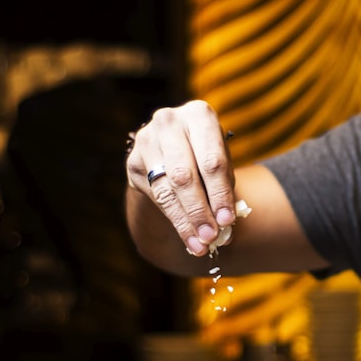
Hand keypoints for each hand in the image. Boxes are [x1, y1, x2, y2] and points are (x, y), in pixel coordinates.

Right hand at [125, 100, 235, 256]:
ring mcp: (146, 140)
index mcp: (199, 115)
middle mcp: (169, 122)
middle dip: (199, 210)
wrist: (174, 151)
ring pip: (167, 189)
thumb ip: (223, 189)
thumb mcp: (221, 165)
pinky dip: (174, 220)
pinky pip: (155, 196)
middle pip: (185, 175)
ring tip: (201, 244)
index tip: (228, 220)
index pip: (211, 160)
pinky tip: (188, 238)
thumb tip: (224, 225)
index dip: (220, 193)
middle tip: (212, 237)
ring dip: (185, 221)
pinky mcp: (133, 161)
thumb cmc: (206, 156)